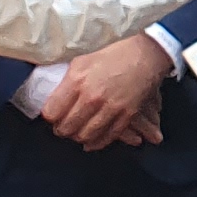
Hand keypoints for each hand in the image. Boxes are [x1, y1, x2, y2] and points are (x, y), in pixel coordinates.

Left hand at [40, 36, 169, 149]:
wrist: (146, 54)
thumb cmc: (113, 54)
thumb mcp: (82, 61)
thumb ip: (67, 81)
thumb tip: (54, 98)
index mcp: (77, 80)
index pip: (51, 112)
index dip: (50, 116)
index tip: (53, 115)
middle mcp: (91, 97)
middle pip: (66, 127)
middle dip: (62, 130)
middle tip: (63, 127)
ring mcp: (110, 107)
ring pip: (85, 136)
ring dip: (78, 137)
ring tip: (78, 132)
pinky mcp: (126, 115)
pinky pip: (107, 137)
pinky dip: (97, 142)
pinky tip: (93, 139)